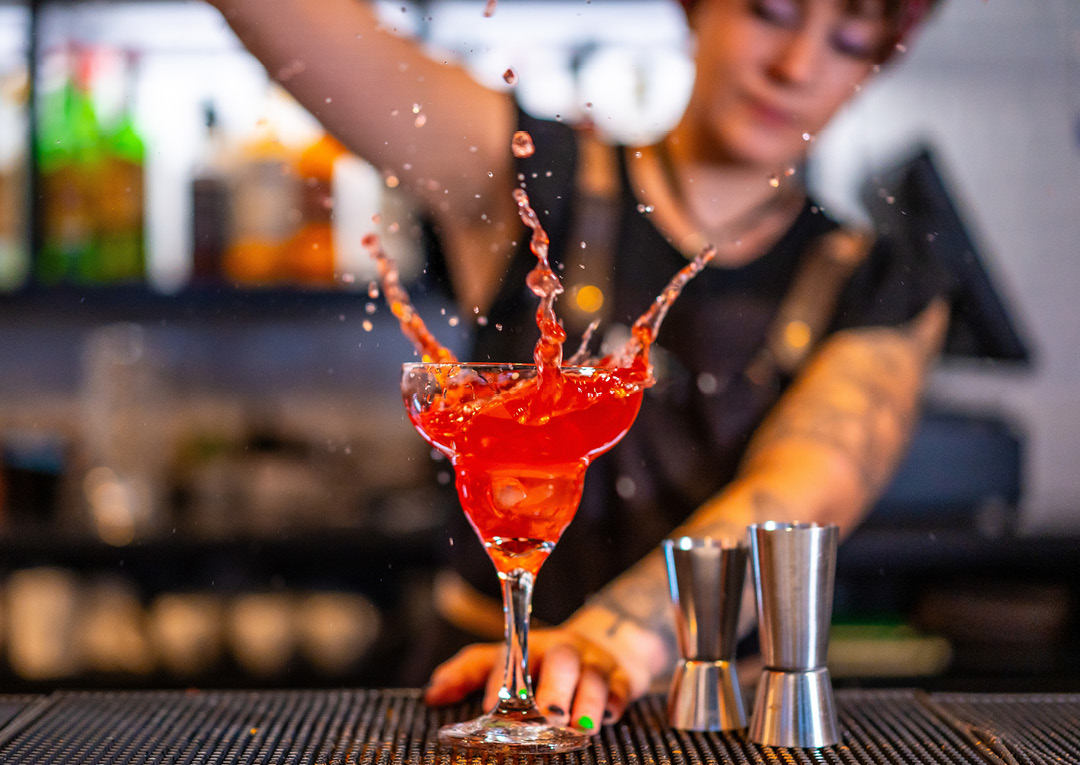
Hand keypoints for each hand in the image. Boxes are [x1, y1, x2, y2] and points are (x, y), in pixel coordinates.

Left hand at [423, 626, 639, 732]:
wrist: (603, 647)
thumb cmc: (542, 663)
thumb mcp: (504, 660)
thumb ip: (468, 673)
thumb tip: (432, 694)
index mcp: (527, 647)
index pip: (511, 656)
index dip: (499, 679)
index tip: (488, 707)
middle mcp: (561, 651)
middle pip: (559, 661)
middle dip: (553, 688)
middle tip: (546, 715)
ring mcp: (593, 663)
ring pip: (592, 676)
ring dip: (586, 701)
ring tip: (579, 727)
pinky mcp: (621, 676)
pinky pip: (622, 686)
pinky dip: (616, 700)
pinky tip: (610, 715)